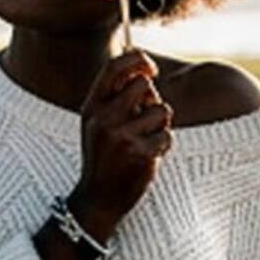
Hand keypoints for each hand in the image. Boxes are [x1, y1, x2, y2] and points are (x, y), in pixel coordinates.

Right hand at [70, 49, 173, 237]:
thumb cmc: (104, 155)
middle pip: (145, 85)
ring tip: (144, 141)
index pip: (114, 67)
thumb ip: (115, 96)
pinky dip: (163, 145)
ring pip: (161, 110)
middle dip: (152, 100)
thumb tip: (144, 67)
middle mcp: (103, 118)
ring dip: (160, 125)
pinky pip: (167, 135)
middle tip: (145, 121)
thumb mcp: (97, 122)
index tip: (151, 69)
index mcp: (92, 107)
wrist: (98, 200)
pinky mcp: (140, 154)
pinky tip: (148, 157)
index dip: (137, 59)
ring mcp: (121, 136)